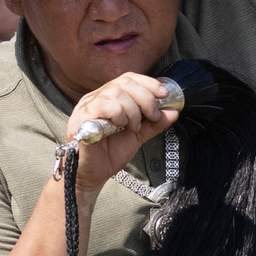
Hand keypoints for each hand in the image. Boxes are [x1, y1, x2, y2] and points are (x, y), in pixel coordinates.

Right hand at [59, 71, 181, 189]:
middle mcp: (95, 98)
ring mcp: (87, 107)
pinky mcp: (81, 118)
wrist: (93, 176)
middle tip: (152, 116)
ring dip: (132, 110)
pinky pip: (102, 105)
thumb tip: (174, 111)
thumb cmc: (110, 154)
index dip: (148, 83)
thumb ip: (154, 123)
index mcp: (108, 98)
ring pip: (115, 92)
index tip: (164, 95)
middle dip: (145, 98)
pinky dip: (118, 114)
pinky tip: (121, 126)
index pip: (128, 78)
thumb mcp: (138, 136)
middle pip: (124, 82)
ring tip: (134, 127)